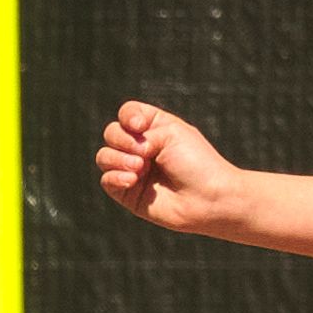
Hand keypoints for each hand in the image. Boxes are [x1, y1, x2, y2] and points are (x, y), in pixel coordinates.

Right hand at [97, 99, 236, 234]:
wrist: (209, 198)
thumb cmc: (197, 163)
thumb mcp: (170, 134)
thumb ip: (140, 134)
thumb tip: (120, 153)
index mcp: (155, 128)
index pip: (127, 113)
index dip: (128, 117)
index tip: (139, 125)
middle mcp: (142, 148)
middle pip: (111, 133)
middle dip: (122, 139)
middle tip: (144, 152)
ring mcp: (134, 170)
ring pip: (104, 156)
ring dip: (118, 158)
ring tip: (140, 167)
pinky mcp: (129, 193)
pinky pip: (106, 180)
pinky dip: (115, 177)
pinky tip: (132, 180)